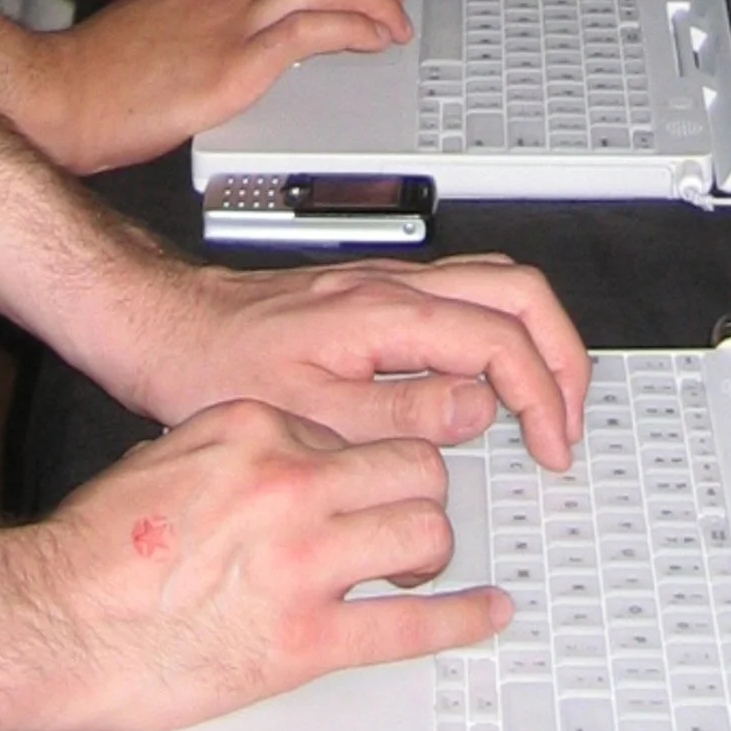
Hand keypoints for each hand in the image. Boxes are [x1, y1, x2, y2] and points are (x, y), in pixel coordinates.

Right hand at [9, 400, 499, 730]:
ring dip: (425, 550)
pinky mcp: (304, 640)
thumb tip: (285, 451)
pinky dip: (459, 620)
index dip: (363, 455)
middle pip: (410, 466)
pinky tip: (486, 611)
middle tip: (404, 513)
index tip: (364, 475)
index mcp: (255, 427)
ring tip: (412, 563)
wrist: (53, 619)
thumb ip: (241, 444)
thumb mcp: (174, 451)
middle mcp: (289, 482)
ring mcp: (303, 561)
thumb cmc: (99, 545)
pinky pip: (408, 626)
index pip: (354, 424)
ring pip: (421, 532)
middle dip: (415, 492)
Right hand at [35, 0, 410, 174]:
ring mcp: (237, 21)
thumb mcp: (168, 32)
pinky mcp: (237, 61)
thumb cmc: (106, 72)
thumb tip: (241, 47)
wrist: (66, 90)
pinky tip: (371, 41)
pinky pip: (314, 28)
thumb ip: (209, 28)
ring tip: (395, 22)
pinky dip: (356, 29)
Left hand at [141, 255, 588, 474]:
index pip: (501, 339)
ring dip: (535, 339)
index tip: (550, 447)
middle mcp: (393, 285)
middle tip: (567, 422)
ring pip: (497, 284)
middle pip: (520, 291)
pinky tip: (487, 381)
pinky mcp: (372, 295)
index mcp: (385, 312)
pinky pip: (464, 294)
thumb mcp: (310, 416)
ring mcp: (385, 283)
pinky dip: (499, 332)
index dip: (542, 397)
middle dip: (561, 356)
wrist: (163, 325)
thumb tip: (477, 410)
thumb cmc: (214, 367)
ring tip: (543, 404)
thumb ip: (402, 415)